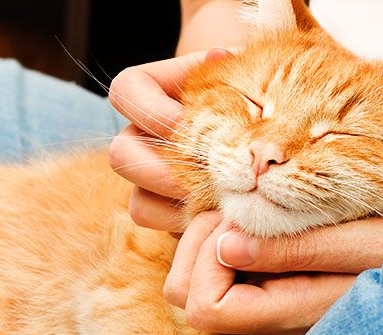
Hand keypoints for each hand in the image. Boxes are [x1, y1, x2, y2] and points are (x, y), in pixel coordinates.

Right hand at [108, 48, 236, 231]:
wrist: (262, 120)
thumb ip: (235, 65)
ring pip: (139, 203)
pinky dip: (193, 227)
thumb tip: (220, 56)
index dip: (147, 109)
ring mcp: (152, 181)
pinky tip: (226, 216)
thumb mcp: (247, 70)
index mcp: (151, 93)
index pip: (125, 91)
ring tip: (220, 199)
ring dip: (177, 205)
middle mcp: (142, 137)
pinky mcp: (170, 212)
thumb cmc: (254, 87)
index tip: (184, 120)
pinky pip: (165, 229)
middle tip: (202, 174)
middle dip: (159, 170)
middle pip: (120, 155)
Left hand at [163, 212, 382, 334]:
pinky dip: (222, 237)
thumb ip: (297, 249)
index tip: (241, 226)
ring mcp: (257, 308)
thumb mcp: (367, 244)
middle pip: (183, 294)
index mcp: (284, 316)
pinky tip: (258, 220)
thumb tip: (227, 248)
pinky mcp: (261, 289)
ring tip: (250, 214)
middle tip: (240, 211)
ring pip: (191, 280)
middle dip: (199, 240)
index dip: (207, 261)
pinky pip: (216, 268)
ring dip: (207, 236)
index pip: (204, 307)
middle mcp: (261, 321)